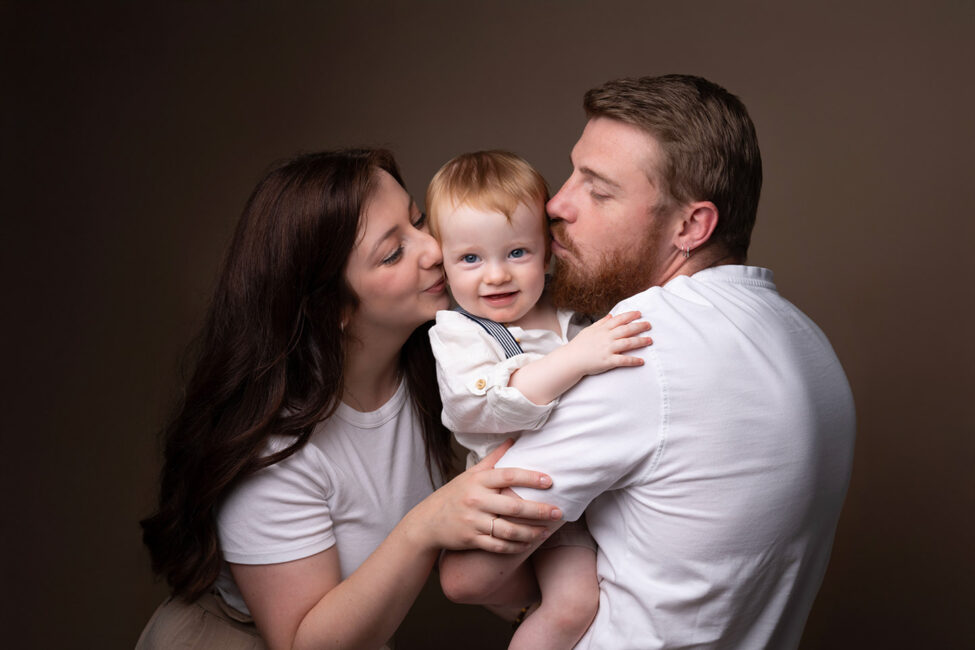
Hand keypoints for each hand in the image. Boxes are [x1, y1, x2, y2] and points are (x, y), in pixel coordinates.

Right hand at [405, 440, 561, 553]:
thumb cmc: (454, 494)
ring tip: (547, 530)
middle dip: (539, 510)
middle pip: (514, 507)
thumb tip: (514, 439)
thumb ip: (493, 458)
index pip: (508, 475)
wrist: (428, 522)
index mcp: (478, 480)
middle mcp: (476, 500)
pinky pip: (498, 546)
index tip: (549, 481)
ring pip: (509, 530)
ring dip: (532, 532)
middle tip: (559, 511)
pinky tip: (529, 543)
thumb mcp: (471, 474)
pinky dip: (516, 546)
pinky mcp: (471, 540)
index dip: (530, 477)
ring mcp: (473, 521)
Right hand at [565, 310, 651, 375]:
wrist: (571, 360)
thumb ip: (601, 323)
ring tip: (650, 340)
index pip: (619, 319)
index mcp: (602, 330)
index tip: (639, 313)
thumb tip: (611, 315)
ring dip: (640, 341)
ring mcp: (607, 349)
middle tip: (649, 325)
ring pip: (627, 343)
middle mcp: (606, 338)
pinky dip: (633, 360)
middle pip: (626, 330)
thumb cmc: (579, 345)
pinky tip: (642, 361)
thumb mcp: (589, 330)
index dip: (630, 315)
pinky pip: (623, 360)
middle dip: (639, 326)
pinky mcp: (608, 361)